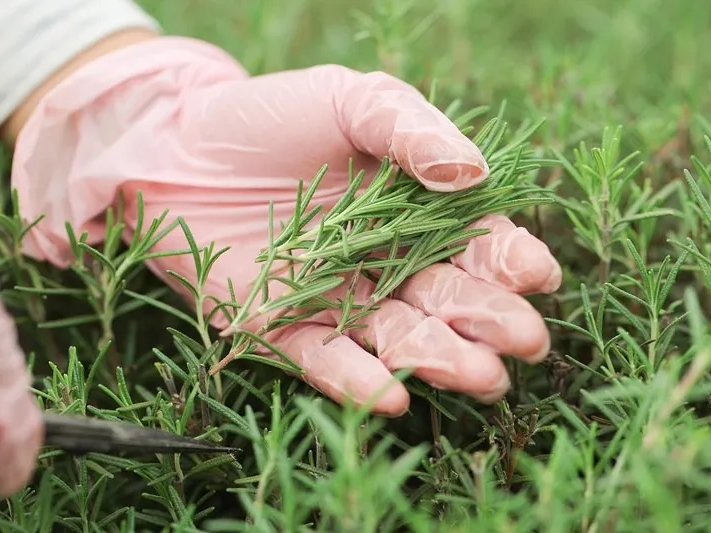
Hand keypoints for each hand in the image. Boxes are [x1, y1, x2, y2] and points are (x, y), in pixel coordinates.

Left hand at [11, 37, 561, 415]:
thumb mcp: (348, 101)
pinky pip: (327, 363)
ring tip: (478, 375)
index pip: (476, 244)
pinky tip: (394, 395)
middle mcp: (383, 263)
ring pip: (399, 340)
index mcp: (412, 212)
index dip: (510, 261)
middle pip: (448, 301)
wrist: (175, 147)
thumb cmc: (269, 118)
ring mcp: (338, 301)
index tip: (535, 273)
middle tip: (526, 341)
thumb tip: (472, 172)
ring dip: (441, 359)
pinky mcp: (285, 330)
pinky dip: (359, 382)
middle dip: (490, 321)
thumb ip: (411, 129)